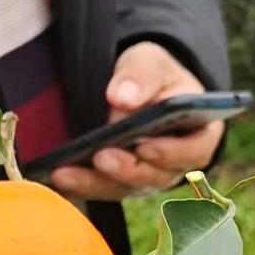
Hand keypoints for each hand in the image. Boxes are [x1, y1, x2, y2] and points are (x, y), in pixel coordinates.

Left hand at [51, 41, 224, 200]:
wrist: (136, 89)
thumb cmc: (153, 76)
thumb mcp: (150, 63)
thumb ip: (141, 76)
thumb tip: (122, 98)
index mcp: (199, 133)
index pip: (195, 151)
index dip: (172, 153)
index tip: (146, 146)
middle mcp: (175, 163)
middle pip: (155, 176)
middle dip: (126, 169)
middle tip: (100, 156)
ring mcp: (147, 178)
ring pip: (124, 188)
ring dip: (94, 182)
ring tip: (64, 173)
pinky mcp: (120, 183)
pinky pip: (101, 190)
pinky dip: (79, 185)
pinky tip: (56, 179)